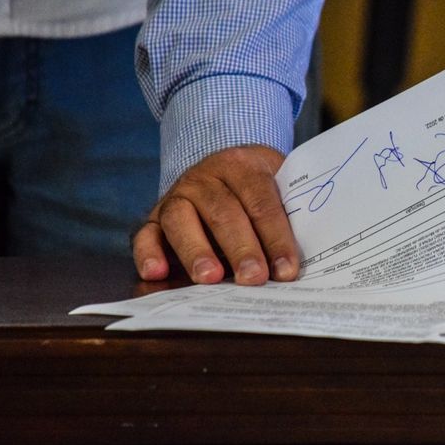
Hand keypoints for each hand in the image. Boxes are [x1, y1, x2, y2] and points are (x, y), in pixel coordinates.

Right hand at [132, 145, 300, 284]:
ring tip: (210, 278)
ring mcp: (177, 196)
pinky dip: (147, 253)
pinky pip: (146, 234)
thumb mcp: (278, 187)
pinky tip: (155, 273)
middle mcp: (204, 178)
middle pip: (223, 212)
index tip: (287, 269)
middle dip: (241, 248)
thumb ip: (290, 214)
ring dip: (196, 250)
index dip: (276, 237)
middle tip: (254, 277)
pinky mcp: (154, 218)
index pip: (262, 202)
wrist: (224, 168)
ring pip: (182, 220)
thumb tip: (298, 262)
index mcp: (242, 166)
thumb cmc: (259, 189)